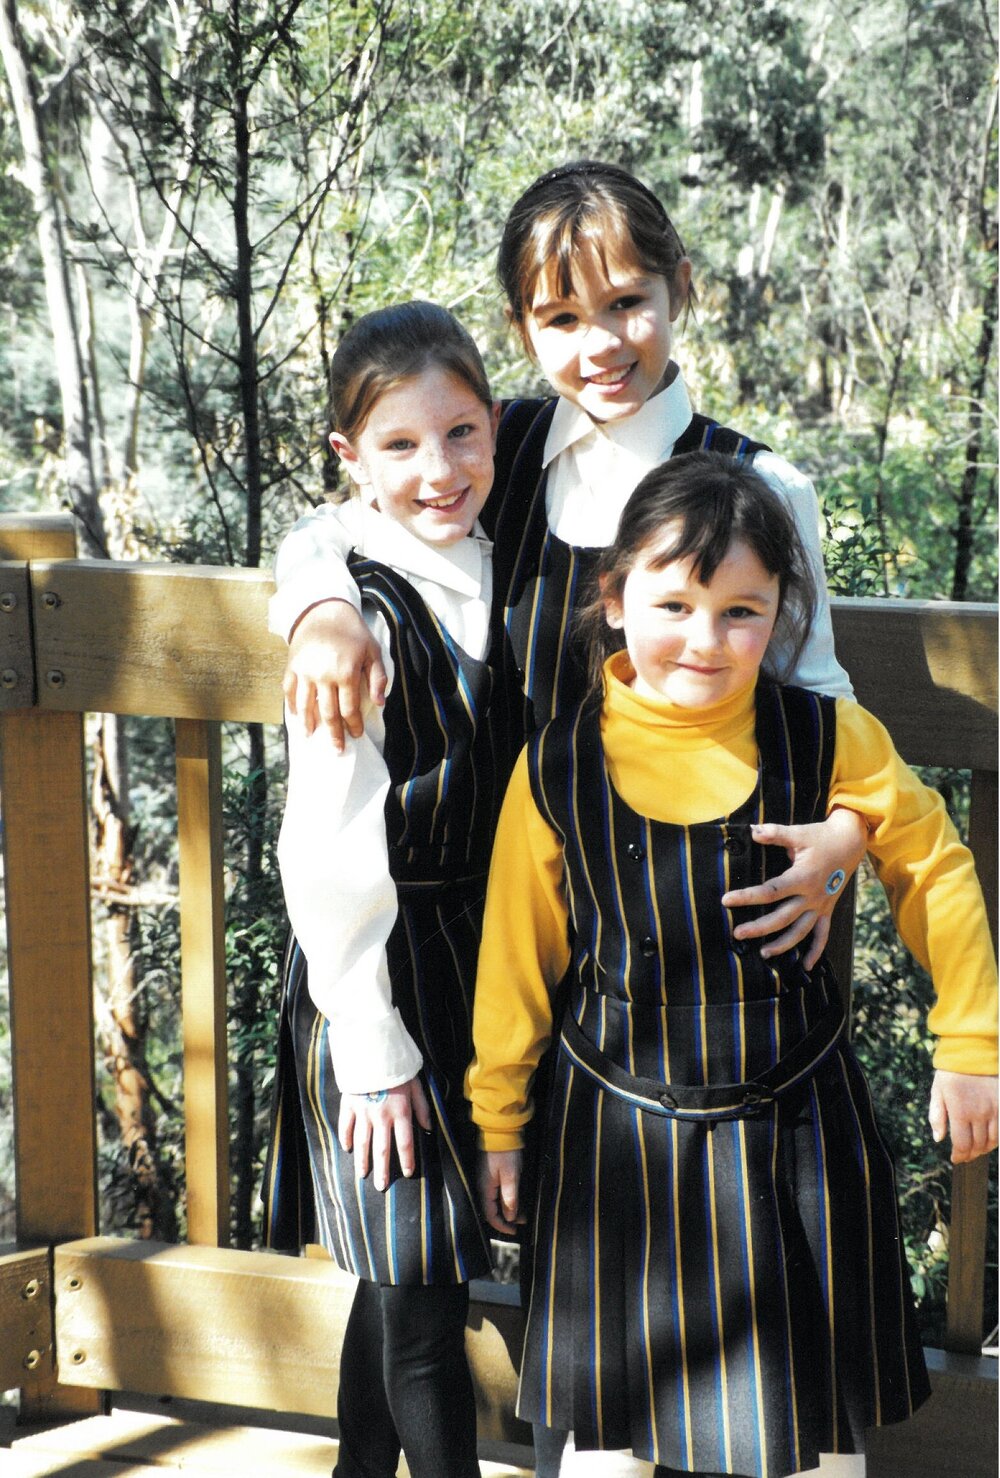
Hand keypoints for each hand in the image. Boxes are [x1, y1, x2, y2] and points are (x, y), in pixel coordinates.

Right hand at [283, 600, 386, 747]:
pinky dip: (292, 707)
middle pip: (328, 714)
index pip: (350, 709)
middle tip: (337, 749)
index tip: (356, 735)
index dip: (354, 725)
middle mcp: (323, 676)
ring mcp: (305, 672)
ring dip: (309, 726)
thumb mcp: (373, 651)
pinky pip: (290, 692)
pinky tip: (297, 717)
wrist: (324, 610)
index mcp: (345, 673)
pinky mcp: (292, 667)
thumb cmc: (353, 632)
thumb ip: (378, 678)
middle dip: (334, 735)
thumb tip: (380, 704)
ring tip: (312, 738)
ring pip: (306, 707)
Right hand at [338, 1076, 431, 1190]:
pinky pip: (345, 1126)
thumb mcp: (416, 1084)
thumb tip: (428, 1128)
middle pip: (382, 1149)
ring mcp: (363, 1112)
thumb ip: (422, 1108)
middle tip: (381, 1187)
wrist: (373, 1050)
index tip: (407, 1173)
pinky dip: (345, 1138)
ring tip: (363, 1175)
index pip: (405, 1143)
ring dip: (362, 1160)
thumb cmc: (398, 1067)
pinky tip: (347, 1150)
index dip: (407, 1160)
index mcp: (400, 1112)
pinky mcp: (349, 1105)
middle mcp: (382, 1116)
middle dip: (382, 1170)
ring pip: (362, 1142)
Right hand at [479, 1149, 523, 1234]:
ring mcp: (487, 1180)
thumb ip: (510, 1197)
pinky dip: (508, 1200)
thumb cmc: (506, 1153)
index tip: (514, 1231)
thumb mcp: (511, 1176)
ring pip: (496, 1201)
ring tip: (523, 1216)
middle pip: (492, 1209)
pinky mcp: (492, 1174)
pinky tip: (518, 1202)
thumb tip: (509, 1217)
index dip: (502, 1225)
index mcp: (485, 1188)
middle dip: (506, 1219)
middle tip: (520, 1224)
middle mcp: (483, 1186)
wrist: (501, 1131)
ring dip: (508, 1210)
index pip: (490, 1214)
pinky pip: (498, 1193)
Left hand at [721, 807, 868, 968]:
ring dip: (783, 945)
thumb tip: (752, 831)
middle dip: (759, 928)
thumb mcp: (798, 833)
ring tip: (764, 954)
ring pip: (801, 931)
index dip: (747, 897)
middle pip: (782, 918)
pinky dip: (816, 951)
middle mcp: (812, 896)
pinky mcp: (828, 909)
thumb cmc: (821, 837)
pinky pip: (822, 934)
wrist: (851, 843)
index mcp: (802, 878)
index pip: (770, 891)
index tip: (726, 901)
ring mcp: (821, 906)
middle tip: (738, 933)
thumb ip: (775, 833)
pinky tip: (806, 966)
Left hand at [929, 1070, 998, 1163]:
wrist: (972, 1052)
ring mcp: (994, 1110)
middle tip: (964, 1156)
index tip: (955, 1159)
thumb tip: (938, 1138)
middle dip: (970, 1154)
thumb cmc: (951, 1072)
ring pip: (992, 1141)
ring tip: (976, 1149)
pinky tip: (988, 1139)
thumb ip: (937, 1116)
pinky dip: (996, 1139)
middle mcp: (979, 1114)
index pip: (962, 1145)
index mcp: (960, 1112)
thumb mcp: (937, 1092)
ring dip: (984, 1149)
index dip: (959, 1156)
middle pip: (978, 1146)